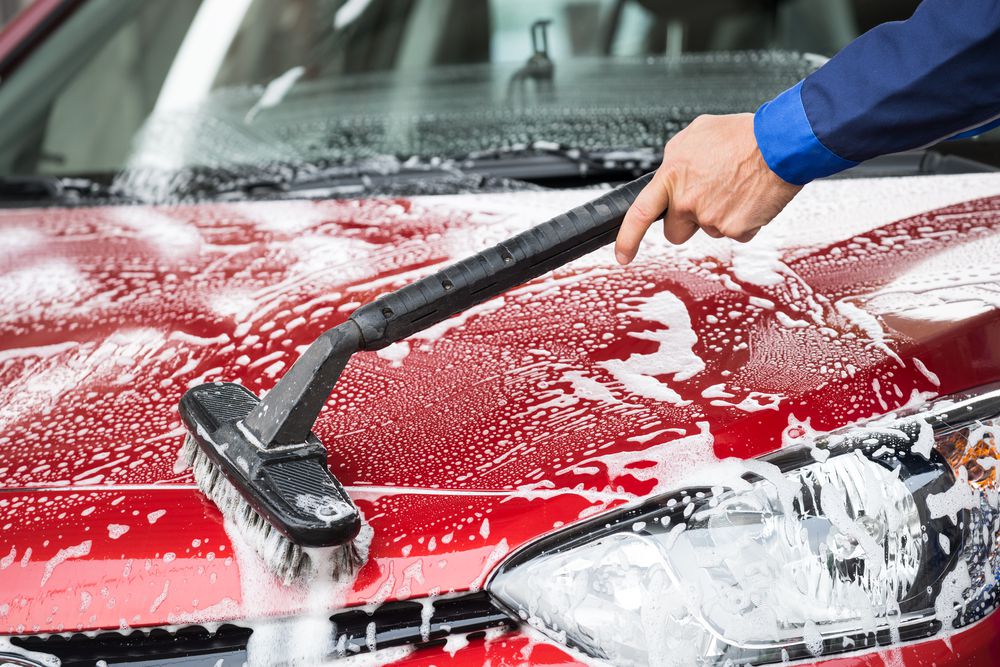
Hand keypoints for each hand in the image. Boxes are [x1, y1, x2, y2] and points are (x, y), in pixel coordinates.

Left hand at [614, 113, 802, 263]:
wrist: (781, 144)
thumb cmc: (742, 135)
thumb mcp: (696, 133)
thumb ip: (675, 157)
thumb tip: (670, 171)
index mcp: (673, 176)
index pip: (639, 214)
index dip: (627, 239)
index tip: (622, 255)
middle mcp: (689, 201)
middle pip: (676, 233)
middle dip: (686, 222)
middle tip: (705, 200)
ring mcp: (712, 219)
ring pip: (708, 230)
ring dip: (719, 214)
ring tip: (735, 186)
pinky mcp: (736, 231)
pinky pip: (734, 232)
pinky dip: (742, 219)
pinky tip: (749, 197)